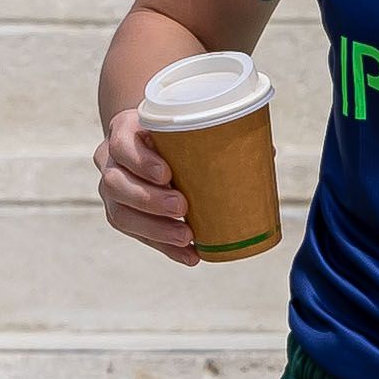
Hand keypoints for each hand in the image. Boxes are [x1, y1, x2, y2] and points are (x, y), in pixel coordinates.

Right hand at [94, 111, 211, 262]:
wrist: (151, 143)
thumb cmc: (176, 132)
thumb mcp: (189, 123)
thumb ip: (220, 132)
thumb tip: (267, 151)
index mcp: (125, 130)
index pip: (122, 144)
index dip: (141, 160)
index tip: (168, 173)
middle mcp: (111, 161)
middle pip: (116, 183)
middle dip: (149, 199)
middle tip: (182, 207)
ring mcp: (113, 191)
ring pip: (121, 214)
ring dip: (155, 229)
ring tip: (187, 237)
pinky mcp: (123, 215)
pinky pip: (138, 236)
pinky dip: (165, 247)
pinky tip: (189, 255)